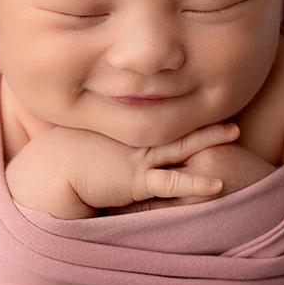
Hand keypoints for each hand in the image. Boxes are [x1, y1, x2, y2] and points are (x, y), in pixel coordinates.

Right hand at [6, 122, 243, 219]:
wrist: (48, 168)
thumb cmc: (58, 157)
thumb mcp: (81, 140)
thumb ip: (95, 140)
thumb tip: (98, 141)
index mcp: (124, 130)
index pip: (157, 116)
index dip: (179, 108)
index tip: (198, 98)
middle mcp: (135, 139)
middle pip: (177, 123)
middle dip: (204, 115)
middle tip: (227, 104)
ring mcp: (139, 159)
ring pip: (182, 145)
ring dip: (209, 139)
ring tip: (235, 132)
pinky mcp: (137, 181)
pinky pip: (173, 182)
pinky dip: (196, 184)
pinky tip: (218, 185)